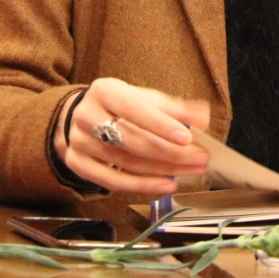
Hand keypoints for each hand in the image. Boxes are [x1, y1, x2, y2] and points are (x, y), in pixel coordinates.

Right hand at [57, 77, 209, 195]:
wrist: (83, 115)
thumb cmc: (122, 106)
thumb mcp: (145, 98)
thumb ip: (174, 107)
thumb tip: (202, 117)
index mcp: (105, 91)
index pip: (134, 108)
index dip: (161, 124)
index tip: (187, 136)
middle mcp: (87, 116)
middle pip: (132, 140)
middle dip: (171, 152)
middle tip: (199, 157)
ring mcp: (78, 141)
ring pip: (125, 162)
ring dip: (164, 170)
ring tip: (191, 170)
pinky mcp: (77, 164)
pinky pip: (112, 181)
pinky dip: (142, 186)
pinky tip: (166, 185)